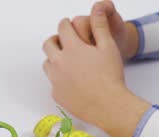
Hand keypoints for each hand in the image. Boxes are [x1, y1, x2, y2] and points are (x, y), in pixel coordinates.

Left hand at [43, 1, 149, 136]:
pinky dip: (59, 78)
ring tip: (67, 62)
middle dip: (55, 40)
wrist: (108, 105)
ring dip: (54, 59)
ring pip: (47, 63)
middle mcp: (59, 62)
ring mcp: (55, 79)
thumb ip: (100, 26)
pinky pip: (53, 82)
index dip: (65, 24)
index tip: (68, 25)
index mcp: (72, 48)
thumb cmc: (110, 76)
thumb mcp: (108, 47)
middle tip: (64, 42)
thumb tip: (96, 8)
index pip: (62, 28)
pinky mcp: (56, 93)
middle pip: (48, 44)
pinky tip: (71, 81)